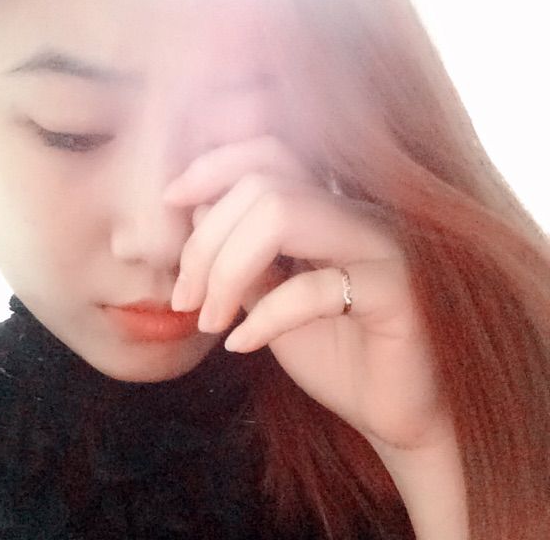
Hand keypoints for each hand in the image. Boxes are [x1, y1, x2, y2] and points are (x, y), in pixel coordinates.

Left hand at [163, 134, 452, 452]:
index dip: (212, 168)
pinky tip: (241, 345)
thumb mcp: (271, 298)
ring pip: (282, 212)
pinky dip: (265, 317)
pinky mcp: (397, 291)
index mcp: (329, 209)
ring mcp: (381, 245)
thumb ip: (243, 255)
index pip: (268, 153)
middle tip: (184, 298)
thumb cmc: (334, 353)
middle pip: (262, 182)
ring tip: (209, 319)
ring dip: (226, 269)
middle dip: (206, 240)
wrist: (393, 413)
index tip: (170, 202)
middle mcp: (357, 213)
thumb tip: (198, 211)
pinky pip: (313, 286)